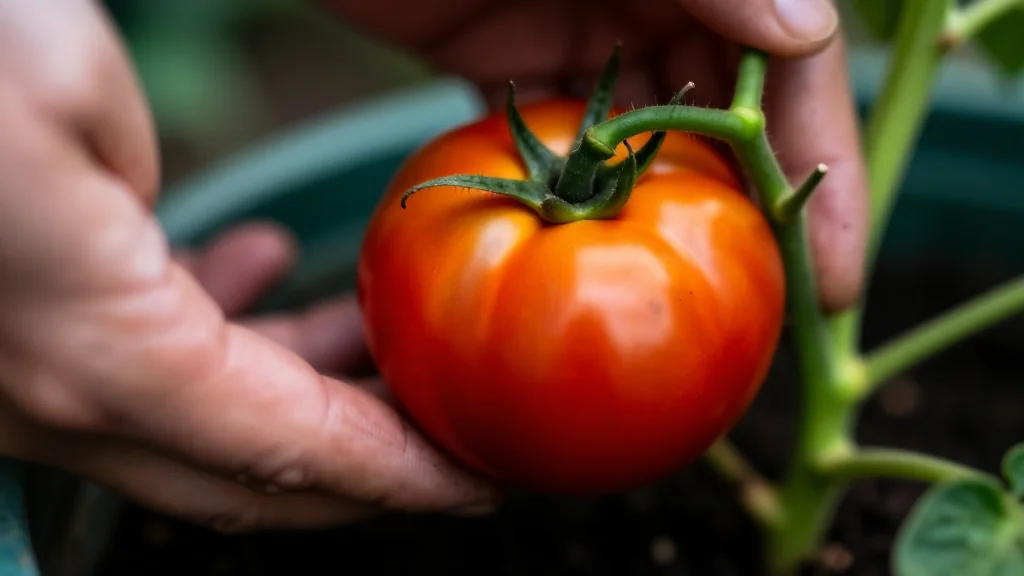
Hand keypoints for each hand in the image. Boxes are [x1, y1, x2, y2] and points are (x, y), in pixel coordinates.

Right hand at [0, 1, 498, 532]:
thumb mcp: (68, 86)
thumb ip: (142, 185)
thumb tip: (162, 235)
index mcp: (94, 354)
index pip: (296, 452)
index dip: (400, 477)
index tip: (477, 480)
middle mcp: (45, 397)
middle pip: (249, 469)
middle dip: (360, 458)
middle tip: (444, 421)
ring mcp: (8, 380)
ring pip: (192, 417)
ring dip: (292, 384)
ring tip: (371, 334)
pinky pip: (125, 364)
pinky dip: (208, 333)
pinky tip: (247, 272)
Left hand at [325, 0, 867, 311]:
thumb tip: (810, 32)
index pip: (796, 69)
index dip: (827, 173)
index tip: (834, 281)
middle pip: (728, 115)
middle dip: (750, 213)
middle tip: (762, 320)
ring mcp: (578, 21)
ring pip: (645, 136)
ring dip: (664, 214)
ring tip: (686, 310)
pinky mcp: (504, 49)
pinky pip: (558, 134)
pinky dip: (574, 189)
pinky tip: (584, 250)